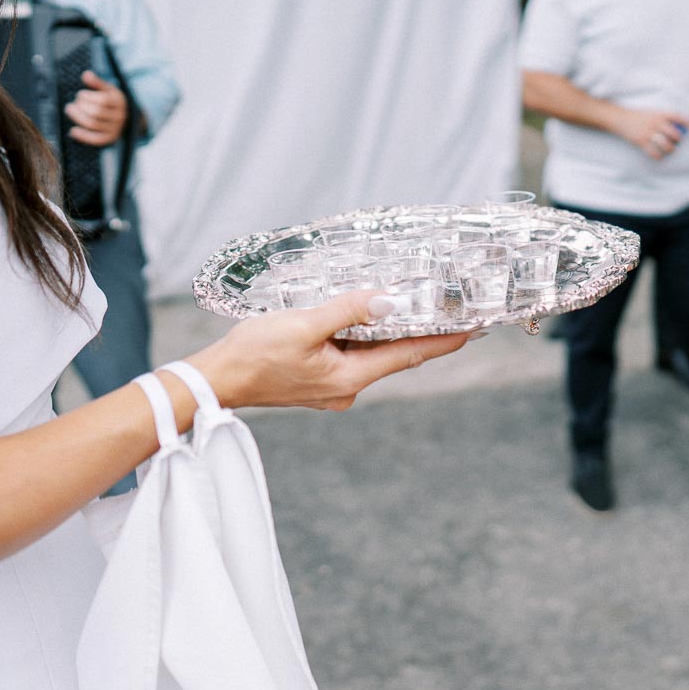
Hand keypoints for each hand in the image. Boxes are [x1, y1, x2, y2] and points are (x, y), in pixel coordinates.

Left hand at [65, 71, 128, 146]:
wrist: (127, 118)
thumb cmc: (112, 101)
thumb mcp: (108, 89)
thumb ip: (97, 82)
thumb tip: (86, 75)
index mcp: (119, 101)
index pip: (103, 100)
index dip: (87, 97)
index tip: (80, 94)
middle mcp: (119, 116)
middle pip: (96, 112)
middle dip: (81, 107)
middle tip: (74, 103)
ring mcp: (115, 128)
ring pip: (93, 124)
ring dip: (78, 118)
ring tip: (70, 110)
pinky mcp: (110, 138)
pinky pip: (96, 139)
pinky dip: (83, 136)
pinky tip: (73, 131)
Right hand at [187, 290, 470, 411]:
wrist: (215, 381)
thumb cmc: (253, 354)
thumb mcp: (304, 324)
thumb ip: (349, 311)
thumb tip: (390, 301)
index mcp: (350, 377)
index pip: (409, 355)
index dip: (443, 341)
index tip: (472, 329)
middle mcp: (347, 388)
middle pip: (394, 355)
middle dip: (420, 332)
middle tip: (451, 312)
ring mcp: (332, 387)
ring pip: (371, 354)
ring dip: (388, 332)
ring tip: (412, 307)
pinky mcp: (317, 381)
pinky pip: (350, 356)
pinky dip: (362, 337)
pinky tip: (364, 318)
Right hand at [612, 108, 688, 159]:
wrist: (621, 119)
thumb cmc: (638, 116)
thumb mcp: (651, 113)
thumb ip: (662, 118)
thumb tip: (676, 126)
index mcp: (659, 114)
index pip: (676, 116)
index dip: (686, 121)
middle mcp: (655, 122)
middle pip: (673, 133)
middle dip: (679, 139)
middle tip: (678, 142)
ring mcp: (648, 132)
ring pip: (665, 144)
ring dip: (670, 149)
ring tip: (670, 150)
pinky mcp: (641, 141)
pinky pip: (653, 152)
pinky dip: (658, 156)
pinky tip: (659, 157)